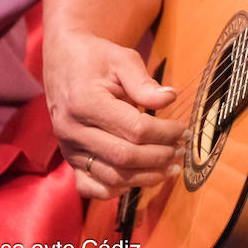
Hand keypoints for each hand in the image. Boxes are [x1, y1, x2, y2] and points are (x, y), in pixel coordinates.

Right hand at [43, 30, 185, 199]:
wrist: (63, 61)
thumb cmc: (96, 58)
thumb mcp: (122, 59)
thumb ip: (144, 82)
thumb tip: (170, 99)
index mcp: (86, 103)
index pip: (134, 130)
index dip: (164, 133)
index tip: (184, 129)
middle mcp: (73, 130)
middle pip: (125, 157)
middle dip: (160, 157)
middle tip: (181, 150)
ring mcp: (69, 149)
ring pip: (111, 177)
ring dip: (145, 177)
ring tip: (170, 168)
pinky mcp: (69, 159)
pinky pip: (90, 187)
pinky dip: (116, 190)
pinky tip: (139, 179)